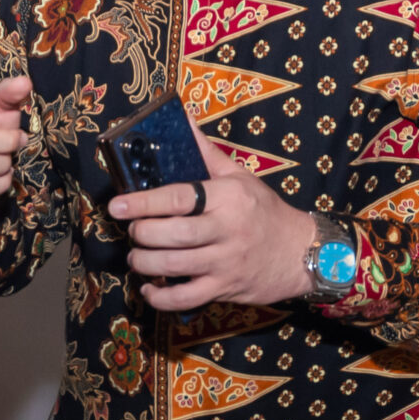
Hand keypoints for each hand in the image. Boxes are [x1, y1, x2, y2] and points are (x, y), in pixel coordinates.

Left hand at [112, 123, 315, 310]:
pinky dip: (160, 298)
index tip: (117, 205)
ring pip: (174, 267)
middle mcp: (226, 230)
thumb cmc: (266, 212)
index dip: (142, 202)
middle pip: (172, 234)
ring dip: (144, 262)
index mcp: (227, 197)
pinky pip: (185, 299)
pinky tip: (150, 288)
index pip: (178, 198)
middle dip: (141, 233)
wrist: (302, 252)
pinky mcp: (225, 289)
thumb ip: (206, 153)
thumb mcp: (240, 177)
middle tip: (133, 230)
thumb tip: (183, 120)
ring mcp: (225, 262)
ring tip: (136, 256)